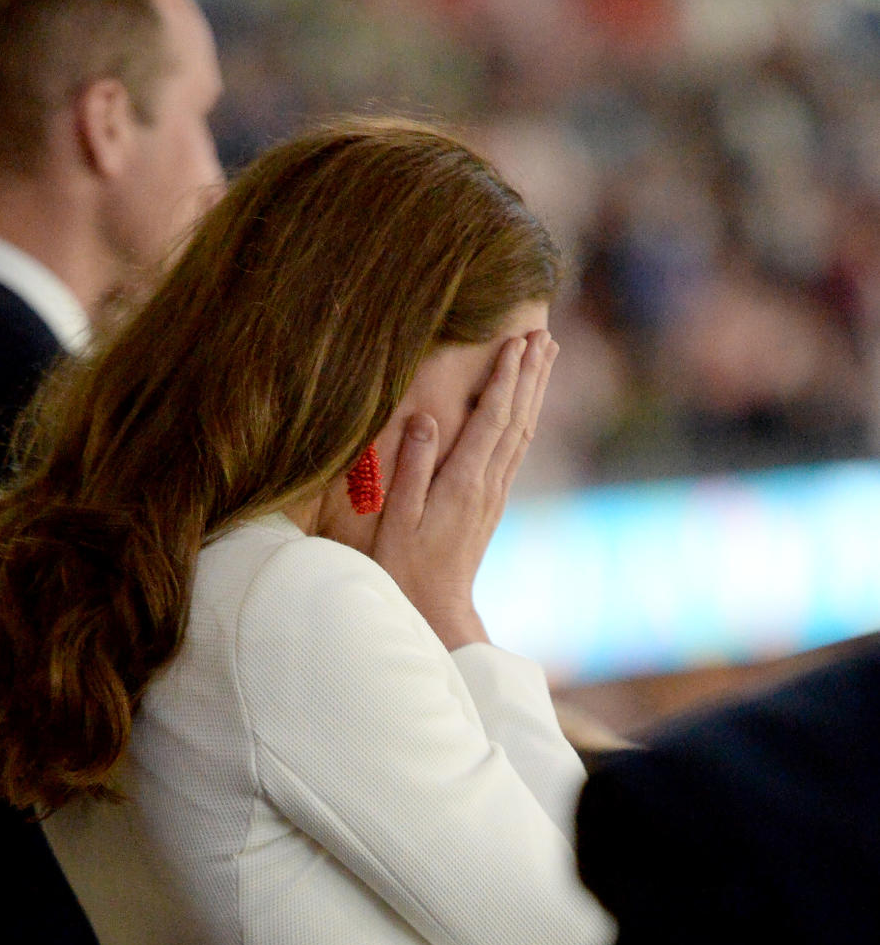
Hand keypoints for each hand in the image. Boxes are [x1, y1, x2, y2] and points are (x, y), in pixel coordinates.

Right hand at [373, 330, 556, 650]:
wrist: (436, 609)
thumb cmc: (406, 566)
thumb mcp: (398, 518)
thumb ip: (412, 466)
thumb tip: (426, 418)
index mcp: (463, 482)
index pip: (491, 419)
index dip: (505, 379)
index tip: (516, 342)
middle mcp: (487, 484)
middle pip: (517, 418)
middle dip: (531, 374)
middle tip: (545, 336)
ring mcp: (493, 494)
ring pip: (523, 432)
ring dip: (535, 392)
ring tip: (546, 357)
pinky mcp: (492, 503)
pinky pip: (516, 450)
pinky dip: (525, 418)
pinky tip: (527, 406)